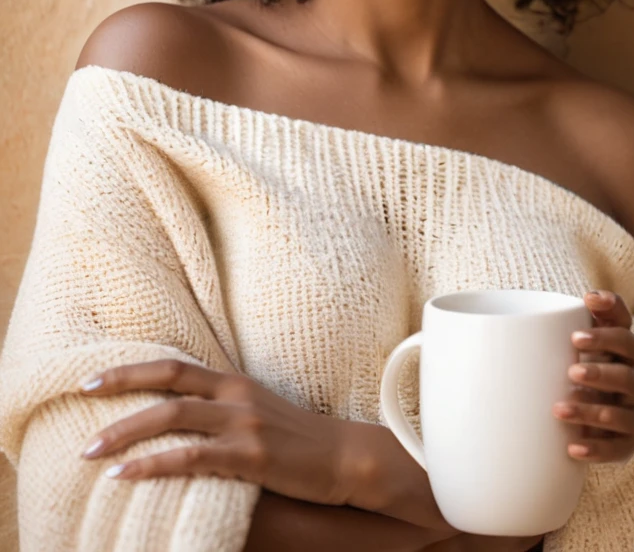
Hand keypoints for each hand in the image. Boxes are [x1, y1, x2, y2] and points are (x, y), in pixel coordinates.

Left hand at [77, 358, 344, 503]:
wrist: (345, 458)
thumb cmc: (298, 441)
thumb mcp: (258, 413)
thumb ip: (222, 408)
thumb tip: (179, 415)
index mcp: (234, 382)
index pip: (174, 366)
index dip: (132, 369)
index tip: (92, 378)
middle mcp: (235, 396)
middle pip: (168, 383)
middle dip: (120, 388)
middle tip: (81, 398)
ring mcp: (243, 425)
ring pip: (173, 418)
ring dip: (126, 432)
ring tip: (90, 451)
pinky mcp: (251, 457)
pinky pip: (192, 458)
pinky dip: (153, 464)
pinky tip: (126, 474)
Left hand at [552, 289, 633, 463]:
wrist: (575, 424)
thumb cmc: (566, 376)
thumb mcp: (560, 351)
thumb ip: (552, 328)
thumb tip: (521, 313)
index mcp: (619, 349)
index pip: (624, 324)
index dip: (611, 310)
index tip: (585, 303)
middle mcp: (633, 378)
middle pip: (633, 366)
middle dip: (603, 367)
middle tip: (570, 370)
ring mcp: (633, 411)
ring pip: (626, 410)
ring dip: (592, 410)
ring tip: (558, 409)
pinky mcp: (628, 442)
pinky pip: (620, 448)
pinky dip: (597, 449)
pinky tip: (572, 447)